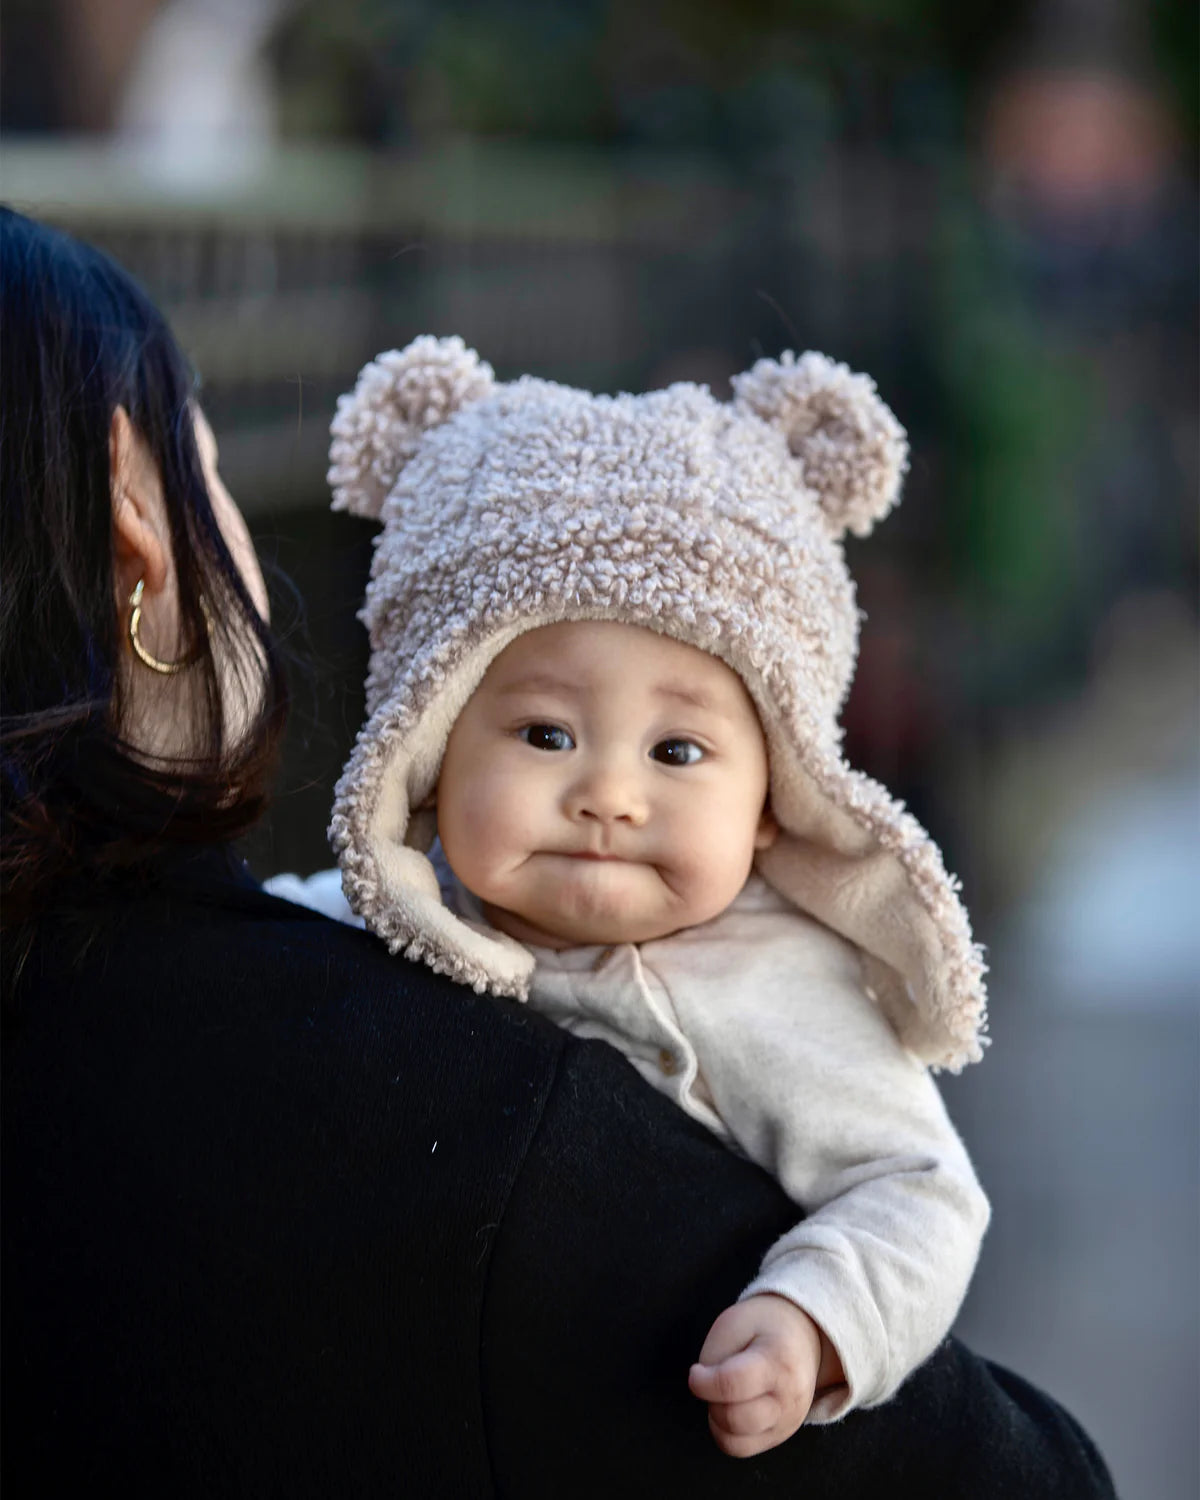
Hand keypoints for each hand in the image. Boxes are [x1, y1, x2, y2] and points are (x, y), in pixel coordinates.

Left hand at [687, 1294, 833, 1457]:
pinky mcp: (781, 1436)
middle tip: (712, 1382)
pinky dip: (727, 1433)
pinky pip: (742, 1449)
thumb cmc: (764, 1325)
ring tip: (724, 1395)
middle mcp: (789, 1397)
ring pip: (736, 1443)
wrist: (803, 1335)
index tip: (696, 1372)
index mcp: (778, 1361)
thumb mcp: (735, 1321)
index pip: (731, 1385)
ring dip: (717, 1420)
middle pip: (733, 1419)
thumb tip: (704, 1392)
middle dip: (710, 1401)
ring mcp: (788, 1421)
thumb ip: (715, 1356)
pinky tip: (732, 1408)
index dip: (702, 1382)